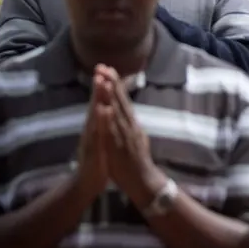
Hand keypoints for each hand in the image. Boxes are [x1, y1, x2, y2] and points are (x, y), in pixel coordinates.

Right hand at [74, 72, 110, 199]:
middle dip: (99, 86)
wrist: (86, 183)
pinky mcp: (94, 149)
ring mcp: (91, 138)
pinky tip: (104, 110)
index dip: (103, 86)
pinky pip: (98, 133)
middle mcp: (91, 129)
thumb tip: (103, 107)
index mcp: (96, 126)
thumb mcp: (100, 138)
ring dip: (98, 99)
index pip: (100, 102)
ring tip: (101, 82)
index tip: (106, 68)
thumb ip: (100, 123)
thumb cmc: (96, 160)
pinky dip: (101, 121)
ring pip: (95, 115)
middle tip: (100, 68)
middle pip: (95, 104)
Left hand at [98, 66, 167, 209]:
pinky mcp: (121, 146)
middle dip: (112, 83)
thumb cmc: (136, 160)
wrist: (143, 181)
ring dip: (112, 96)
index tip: (108, 68)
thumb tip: (128, 111)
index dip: (115, 84)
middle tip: (105, 66)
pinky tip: (105, 108)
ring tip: (106, 80)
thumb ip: (130, 124)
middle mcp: (130, 125)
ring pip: (118, 112)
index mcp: (132, 123)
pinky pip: (114, 130)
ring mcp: (126, 135)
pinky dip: (110, 119)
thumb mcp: (135, 137)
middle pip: (121, 101)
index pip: (123, 99)